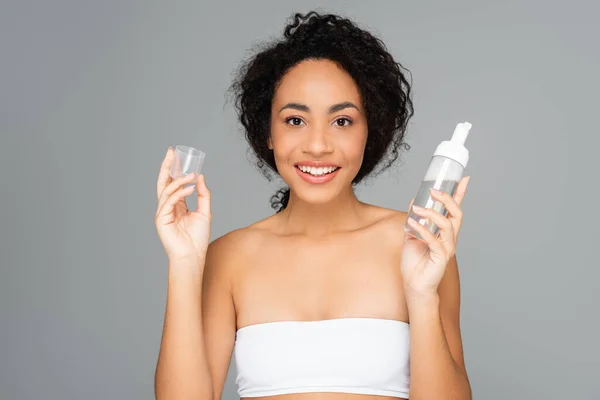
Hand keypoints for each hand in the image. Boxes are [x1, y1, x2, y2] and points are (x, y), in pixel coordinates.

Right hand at [155, 147, 211, 263]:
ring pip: (166, 190)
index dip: (173, 169)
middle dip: (166, 166)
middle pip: (163, 182)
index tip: (176, 155)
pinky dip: (178, 193)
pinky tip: (190, 188)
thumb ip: (203, 194)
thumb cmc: (198, 237)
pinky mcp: (161, 219)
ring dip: (179, 180)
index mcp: (177, 204)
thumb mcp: (205, 211)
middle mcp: (168, 206)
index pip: (172, 183)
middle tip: (171, 152)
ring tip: (191, 175)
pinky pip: (169, 201)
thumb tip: (200, 176)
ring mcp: (163, 212)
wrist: (193, 255)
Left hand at [401, 176, 469, 299]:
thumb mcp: (412, 235)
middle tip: (434, 191)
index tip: (464, 178)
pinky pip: (434, 239)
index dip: (460, 194)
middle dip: (448, 199)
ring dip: (432, 214)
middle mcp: (450, 238)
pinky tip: (413, 224)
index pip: (455, 209)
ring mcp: (447, 247)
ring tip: (417, 208)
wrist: (414, 285)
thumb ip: (414, 219)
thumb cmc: (415, 262)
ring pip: (447, 225)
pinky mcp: (441, 257)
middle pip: (456, 214)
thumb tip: (414, 201)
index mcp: (445, 231)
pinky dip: (423, 229)